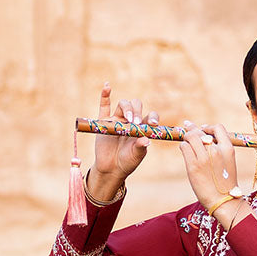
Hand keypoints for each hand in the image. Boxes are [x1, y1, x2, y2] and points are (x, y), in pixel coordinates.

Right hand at [88, 84, 157, 198]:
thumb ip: (141, 147)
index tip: (152, 123)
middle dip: (137, 111)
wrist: (111, 169)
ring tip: (128, 119)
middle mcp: (130, 121)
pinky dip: (105, 95)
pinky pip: (104, 106)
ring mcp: (117, 119)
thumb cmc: (127, 162)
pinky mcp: (104, 122)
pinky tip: (107, 86)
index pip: (149, 116)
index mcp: (141, 128)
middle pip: (136, 106)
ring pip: (123, 104)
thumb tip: (146, 140)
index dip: (152, 117)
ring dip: (127, 108)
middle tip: (136, 123)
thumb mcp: (136, 156)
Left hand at [178, 122, 240, 212]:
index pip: (218, 128)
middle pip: (201, 132)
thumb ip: (219, 150)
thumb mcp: (228, 163)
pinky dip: (183, 147)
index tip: (203, 129)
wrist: (224, 201)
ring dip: (187, 138)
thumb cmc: (225, 184)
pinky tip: (185, 150)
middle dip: (193, 130)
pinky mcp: (193, 165)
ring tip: (186, 142)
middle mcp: (216, 151)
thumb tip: (205, 137)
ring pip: (190, 137)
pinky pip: (184, 147)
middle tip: (188, 129)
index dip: (208, 127)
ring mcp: (204, 158)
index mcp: (227, 149)